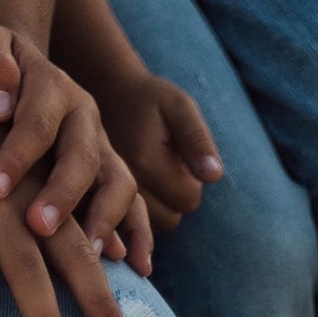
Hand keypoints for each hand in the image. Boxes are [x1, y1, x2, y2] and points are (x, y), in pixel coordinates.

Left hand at [0, 20, 143, 259]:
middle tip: (38, 227)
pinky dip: (139, 232)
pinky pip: (132, 201)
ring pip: (118, 181)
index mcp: (51, 84)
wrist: (14, 64)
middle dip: (62, 194)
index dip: (16, 156)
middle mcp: (83, 115)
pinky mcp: (108, 170)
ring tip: (87, 254)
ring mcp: (100, 143)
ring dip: (105, 218)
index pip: (37, 123)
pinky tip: (136, 266)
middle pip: (82, 156)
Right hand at [99, 68, 225, 236]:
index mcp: (144, 163)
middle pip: (171, 218)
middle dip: (175, 195)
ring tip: (152, 170)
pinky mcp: (104, 198)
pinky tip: (139, 181)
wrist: (109, 93)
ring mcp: (110, 194)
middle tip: (165, 162)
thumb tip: (213, 176)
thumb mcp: (180, 107)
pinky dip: (144, 208)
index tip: (177, 154)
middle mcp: (123, 184)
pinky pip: (137, 222)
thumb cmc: (151, 99)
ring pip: (155, 223)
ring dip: (161, 203)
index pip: (188, 200)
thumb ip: (198, 140)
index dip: (191, 180)